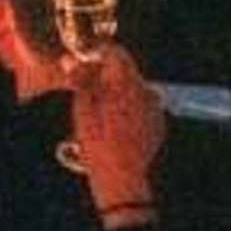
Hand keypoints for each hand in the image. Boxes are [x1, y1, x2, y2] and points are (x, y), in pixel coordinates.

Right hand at [66, 48, 166, 223]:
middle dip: (107, 72)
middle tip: (86, 83)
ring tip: (99, 108)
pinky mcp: (158, 123)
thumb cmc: (99, 145)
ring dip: (118, 90)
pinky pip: (142, 106)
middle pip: (126, 70)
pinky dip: (129, 107)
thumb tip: (73, 60)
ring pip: (134, 88)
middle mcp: (146, 91)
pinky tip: (115, 122)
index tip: (84, 56)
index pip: (116, 53)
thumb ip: (82, 80)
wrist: (122, 179)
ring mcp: (155, 108)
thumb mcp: (83, 110)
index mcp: (127, 84)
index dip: (98, 51)